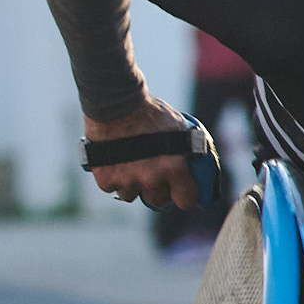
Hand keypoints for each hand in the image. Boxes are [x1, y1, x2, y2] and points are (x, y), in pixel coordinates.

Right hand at [84, 96, 198, 208]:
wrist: (115, 102)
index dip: (185, 195)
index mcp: (173, 168)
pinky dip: (114, 177)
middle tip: (154, 174)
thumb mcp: (178, 126)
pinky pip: (112, 187)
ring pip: (133, 195)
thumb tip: (198, 161)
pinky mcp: (106, 179)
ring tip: (131, 163)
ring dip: (133, 184)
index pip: (186, 200)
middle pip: (158, 200)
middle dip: (158, 189)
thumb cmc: (150, 111)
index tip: (181, 190)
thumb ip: (187, 148)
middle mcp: (151, 179)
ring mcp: (127, 181)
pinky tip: (115, 160)